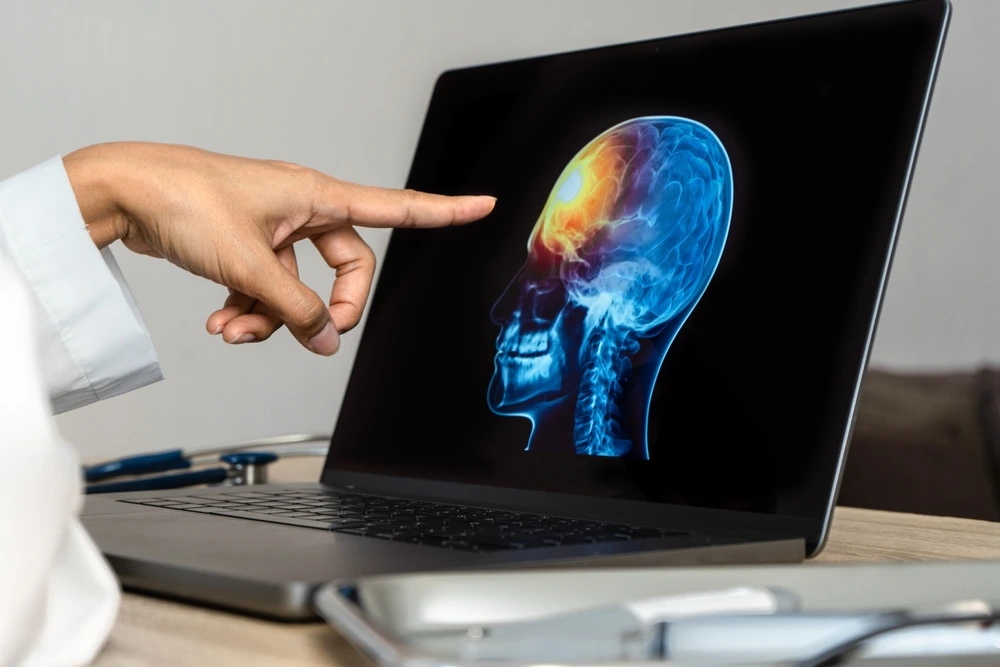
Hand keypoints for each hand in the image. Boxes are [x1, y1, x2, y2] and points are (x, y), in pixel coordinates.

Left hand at [63, 142, 494, 354]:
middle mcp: (302, 208)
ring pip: (297, 287)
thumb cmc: (185, 203)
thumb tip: (327, 341)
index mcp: (317, 195)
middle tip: (311, 335)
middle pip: (346, 267)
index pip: (397, 205)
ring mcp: (274, 228)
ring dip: (270, 318)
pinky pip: (266, 287)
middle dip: (325, 309)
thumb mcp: (250, 264)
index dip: (444, 210)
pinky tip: (219, 323)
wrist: (123, 193)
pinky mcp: (247, 244)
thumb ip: (295, 310)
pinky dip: (247, 310)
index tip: (484, 204)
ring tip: (232, 332)